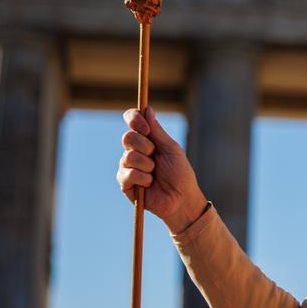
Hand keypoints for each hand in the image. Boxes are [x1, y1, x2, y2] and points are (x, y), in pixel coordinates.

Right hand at [117, 107, 207, 233]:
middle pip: (127, 137)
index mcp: (147, 139)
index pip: (132, 121)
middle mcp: (135, 151)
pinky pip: (128, 174)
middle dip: (145, 146)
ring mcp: (128, 166)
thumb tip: (147, 109)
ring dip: (147, 165)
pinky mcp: (125, 183)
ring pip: (128, 156)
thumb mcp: (171, 149)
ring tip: (156, 174)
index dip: (133, 119)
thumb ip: (157, 131)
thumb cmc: (180, 173)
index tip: (146, 128)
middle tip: (156, 156)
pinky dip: (143, 178)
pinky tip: (150, 184)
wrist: (181, 198)